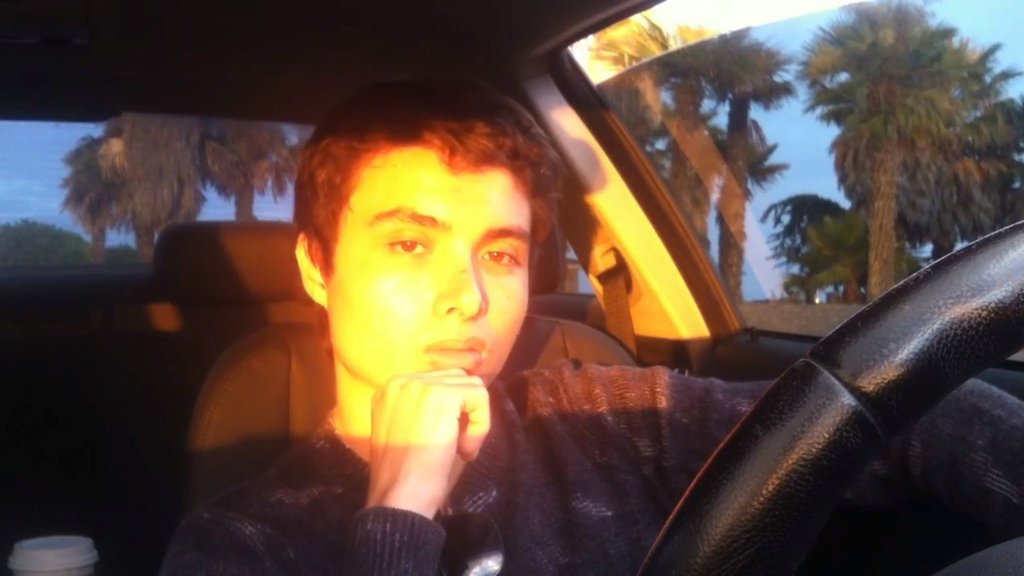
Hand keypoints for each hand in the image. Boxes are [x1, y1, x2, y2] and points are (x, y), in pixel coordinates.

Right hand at [364, 369, 490, 518]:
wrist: (399, 498)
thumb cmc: (407, 477)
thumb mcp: (413, 433)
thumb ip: (430, 409)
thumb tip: (469, 395)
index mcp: (390, 392)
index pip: (438, 383)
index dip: (453, 412)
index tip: (447, 443)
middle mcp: (400, 382)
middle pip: (456, 380)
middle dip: (465, 413)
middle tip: (458, 448)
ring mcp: (419, 386)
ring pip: (471, 386)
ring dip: (474, 420)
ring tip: (461, 450)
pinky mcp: (441, 395)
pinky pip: (479, 396)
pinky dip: (481, 424)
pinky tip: (465, 450)